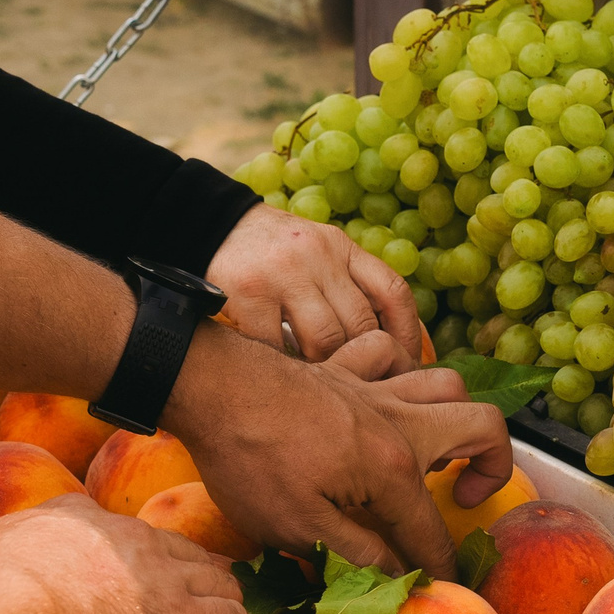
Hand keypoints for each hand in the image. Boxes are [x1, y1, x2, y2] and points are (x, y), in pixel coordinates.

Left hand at [165, 328, 510, 578]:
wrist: (207, 387)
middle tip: (461, 496)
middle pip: (482, 425)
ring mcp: (372, 385)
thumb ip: (356, 555)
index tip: (441, 587)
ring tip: (432, 450)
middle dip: (492, 465)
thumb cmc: (248, 460)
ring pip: (446, 382)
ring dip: (452, 414)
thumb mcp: (297, 529)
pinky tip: (383, 397)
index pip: (432, 529)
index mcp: (392, 468)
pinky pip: (390, 352)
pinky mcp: (341, 366)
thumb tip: (396, 576)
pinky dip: (400, 369)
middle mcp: (397, 419)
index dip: (440, 567)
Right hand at [207, 206, 423, 363]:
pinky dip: (283, 366)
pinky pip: (276, 346)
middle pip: (360, 323)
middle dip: (364, 363)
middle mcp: (318, 256)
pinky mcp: (249, 293)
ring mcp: (283, 273)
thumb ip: (348, 288)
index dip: (408, 334)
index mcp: (341, 247)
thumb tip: (390, 347)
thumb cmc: (271, 254)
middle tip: (362, 390)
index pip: (393, 291)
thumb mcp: (317, 255)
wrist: (205, 223)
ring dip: (324, 369)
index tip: (408, 366)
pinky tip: (282, 374)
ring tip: (319, 384)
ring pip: (324, 339)